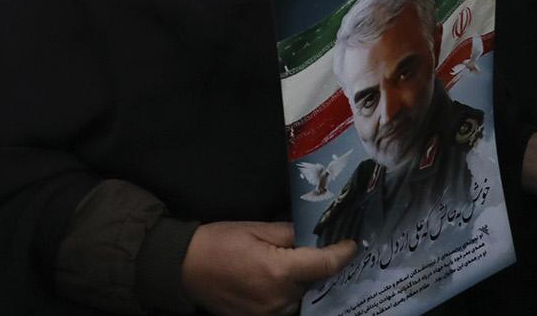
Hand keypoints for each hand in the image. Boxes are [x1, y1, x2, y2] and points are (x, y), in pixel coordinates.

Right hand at [180, 221, 355, 315]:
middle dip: (313, 265)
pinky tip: (270, 279)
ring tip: (282, 264)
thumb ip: (288, 233)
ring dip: (298, 281)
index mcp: (280, 271)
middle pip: (313, 281)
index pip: (325, 264)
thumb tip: (311, 236)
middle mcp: (281, 298)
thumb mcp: (254, 228)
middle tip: (309, 249)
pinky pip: (284, 305)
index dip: (342, 254)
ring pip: (300, 295)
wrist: (183, 267)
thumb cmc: (217, 242)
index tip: (352, 245)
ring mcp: (271, 313)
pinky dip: (284, 292)